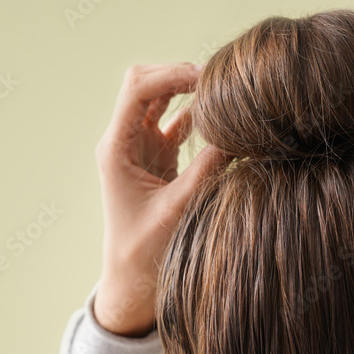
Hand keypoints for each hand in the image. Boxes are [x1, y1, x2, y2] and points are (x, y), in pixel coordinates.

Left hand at [92, 62, 225, 336]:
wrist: (131, 279)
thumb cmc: (144, 251)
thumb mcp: (177, 210)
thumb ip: (205, 172)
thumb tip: (237, 138)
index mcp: (116, 148)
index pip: (137, 89)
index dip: (171, 75)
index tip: (207, 78)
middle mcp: (124, 141)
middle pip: (146, 84)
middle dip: (180, 74)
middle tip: (219, 81)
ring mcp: (140, 147)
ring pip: (161, 99)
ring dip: (189, 91)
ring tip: (223, 93)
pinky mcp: (157, 158)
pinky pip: (176, 122)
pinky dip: (197, 114)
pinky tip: (220, 117)